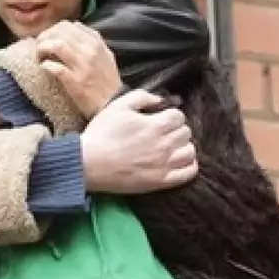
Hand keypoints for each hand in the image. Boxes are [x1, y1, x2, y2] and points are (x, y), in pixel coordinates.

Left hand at [36, 21, 121, 116]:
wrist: (113, 104)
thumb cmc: (107, 81)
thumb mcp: (105, 55)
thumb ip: (91, 40)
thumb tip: (73, 27)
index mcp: (96, 42)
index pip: (68, 25)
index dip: (53, 30)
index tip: (48, 40)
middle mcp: (90, 50)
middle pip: (59, 32)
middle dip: (44, 38)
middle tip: (40, 48)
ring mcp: (83, 66)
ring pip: (55, 45)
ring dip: (42, 49)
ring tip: (40, 57)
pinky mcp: (75, 82)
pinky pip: (54, 67)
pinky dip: (45, 66)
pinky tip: (44, 68)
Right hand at [80, 89, 197, 193]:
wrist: (88, 163)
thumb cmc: (102, 133)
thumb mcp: (118, 106)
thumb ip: (142, 97)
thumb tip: (160, 100)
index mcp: (156, 125)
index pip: (179, 116)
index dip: (170, 115)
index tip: (160, 118)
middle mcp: (164, 145)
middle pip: (186, 133)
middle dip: (176, 129)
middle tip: (162, 132)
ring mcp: (164, 165)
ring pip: (190, 152)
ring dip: (183, 146)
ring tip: (170, 146)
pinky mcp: (161, 182)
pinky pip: (188, 173)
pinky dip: (188, 165)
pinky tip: (178, 161)